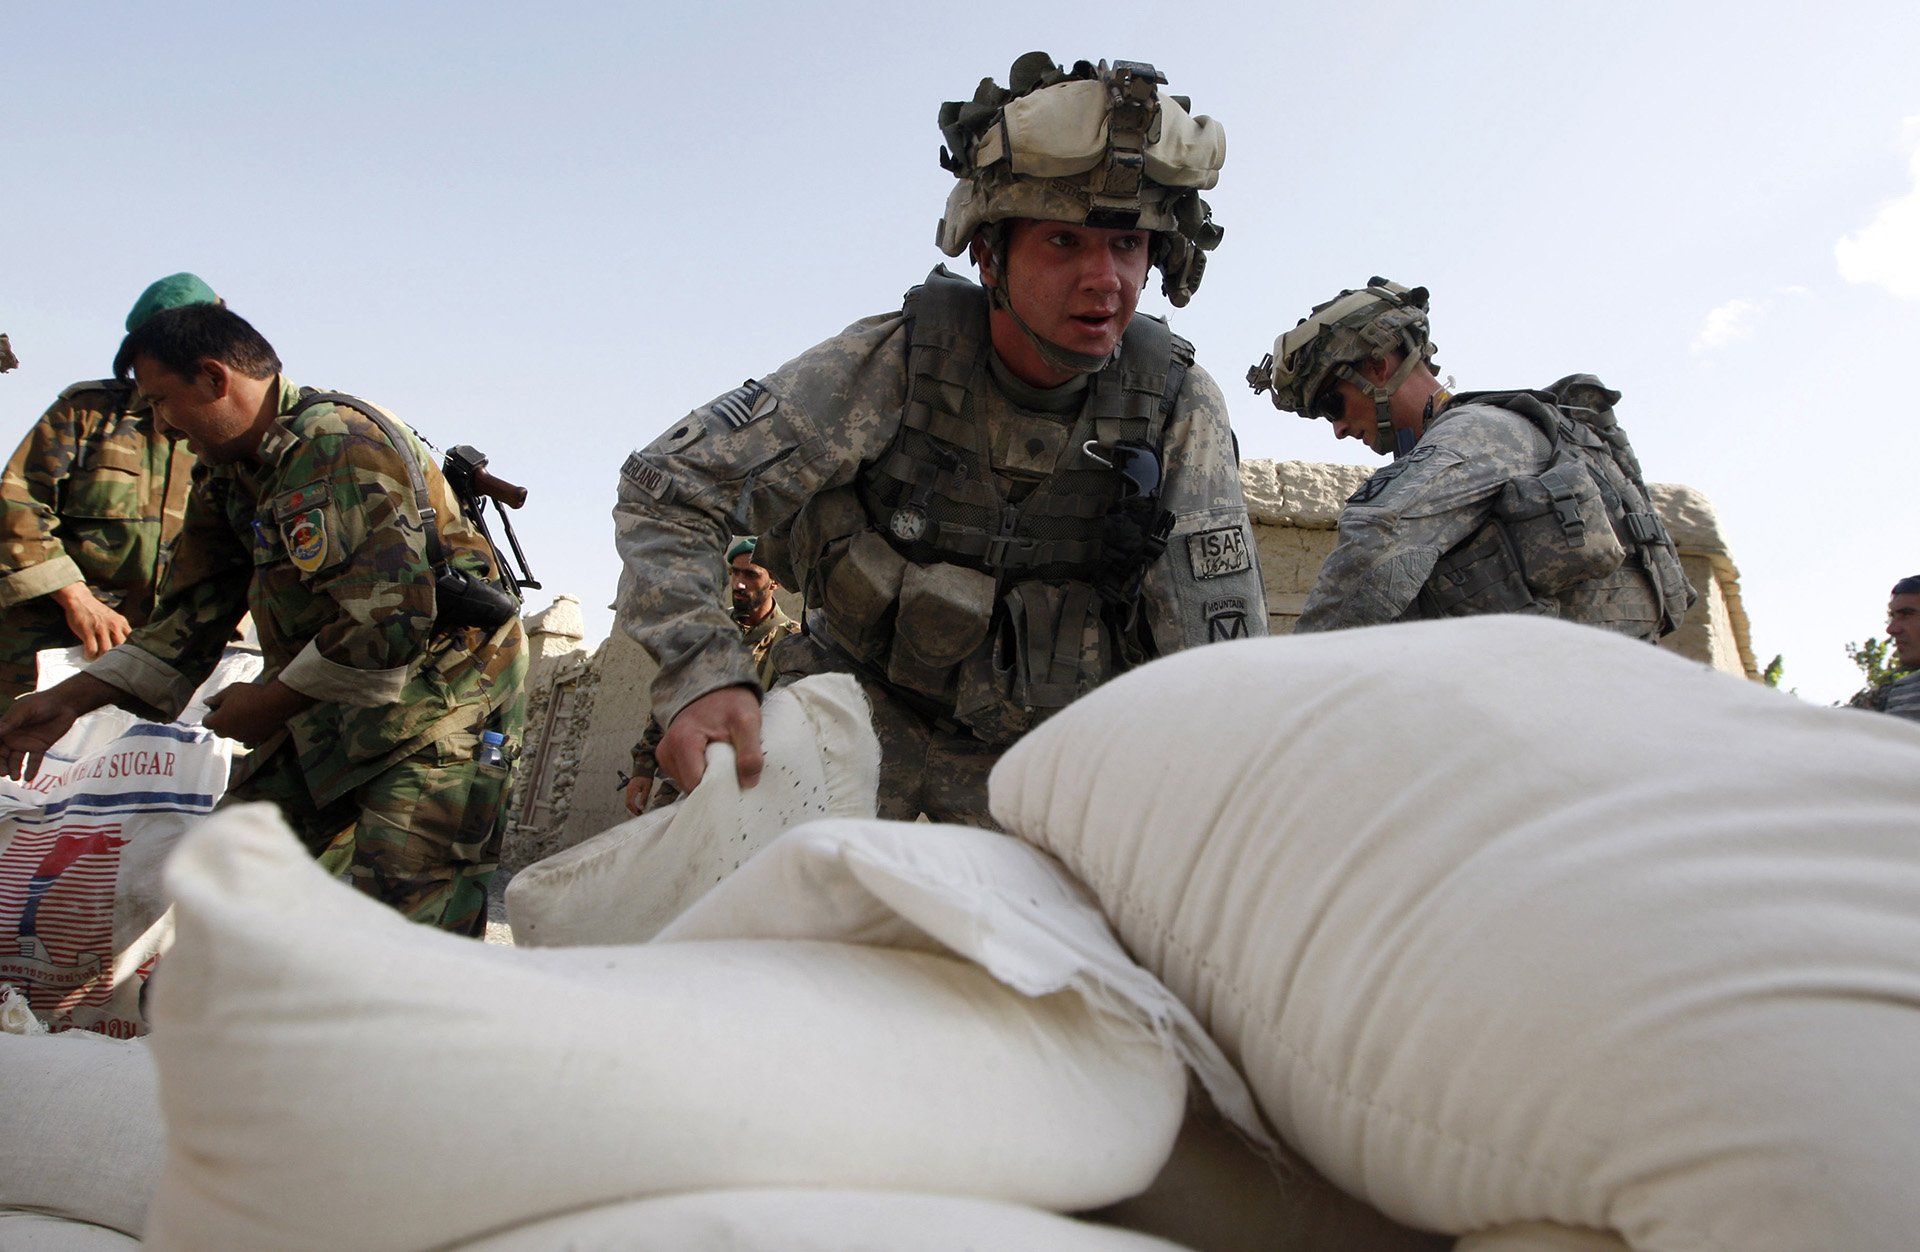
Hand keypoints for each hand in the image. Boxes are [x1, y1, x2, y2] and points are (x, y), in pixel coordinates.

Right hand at [0, 675, 116, 780]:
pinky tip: (29, 778)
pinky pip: (34, 761)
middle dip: (2, 764)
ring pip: (16, 760)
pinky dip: (31, 769)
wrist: (65, 704)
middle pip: (3, 755)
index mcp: (5, 728)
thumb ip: (11, 722)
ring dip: (14, 769)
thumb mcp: (25, 710)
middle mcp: (13, 737)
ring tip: (15, 777)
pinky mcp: (40, 747)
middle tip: (4, 773)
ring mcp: (26, 743)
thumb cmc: (42, 702)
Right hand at [51, 584, 130, 659]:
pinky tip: (88, 656)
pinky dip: (89, 656)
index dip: (129, 651)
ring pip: (106, 651)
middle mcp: (114, 626)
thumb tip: (127, 647)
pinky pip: (92, 649)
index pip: (132, 640)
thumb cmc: (97, 612)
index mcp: (122, 623)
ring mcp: (101, 628)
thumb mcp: (114, 618)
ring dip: (101, 659)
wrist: (80, 600)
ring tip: (97, 659)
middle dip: (116, 657)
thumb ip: (121, 630)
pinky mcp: (87, 631)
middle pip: (121, 648)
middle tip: (109, 662)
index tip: (124, 658)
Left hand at [203, 679, 314, 745]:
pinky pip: (246, 742)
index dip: (211, 715)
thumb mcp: (231, 690)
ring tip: (245, 716)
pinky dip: (247, 735)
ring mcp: (242, 738)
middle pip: (219, 731)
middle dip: (222, 723)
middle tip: (231, 711)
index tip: (218, 707)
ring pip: (233, 735)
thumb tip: (207, 702)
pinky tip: (252, 726)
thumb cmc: (250, 694)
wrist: (275, 703)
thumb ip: (216, 698)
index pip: (206, 722)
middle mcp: (228, 733)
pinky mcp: (255, 740)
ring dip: (235, 728)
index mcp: (219, 721)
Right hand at [623, 773, 652, 815]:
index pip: (630, 803)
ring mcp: (628, 790)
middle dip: (633, 810)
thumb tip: (642, 808)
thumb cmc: (646, 778)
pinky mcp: (629, 790)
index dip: (634, 810)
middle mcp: (628, 790)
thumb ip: (644, 798)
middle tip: (640, 814)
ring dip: (632, 808)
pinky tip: (637, 807)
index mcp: (632, 790)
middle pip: (627, 804)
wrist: (643, 769)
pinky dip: (632, 804)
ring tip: (639, 811)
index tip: (640, 813)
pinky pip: (628, 799)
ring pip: (627, 802)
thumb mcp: (647, 788)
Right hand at [657, 685, 762, 794]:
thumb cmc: (730, 702)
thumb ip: (750, 753)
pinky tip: (715, 762)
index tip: (737, 789)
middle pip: (691, 788)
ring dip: (709, 780)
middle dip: (714, 787)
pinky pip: (687, 777)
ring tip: (725, 763)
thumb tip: (748, 783)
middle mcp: (667, 751)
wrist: (715, 688)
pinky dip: (703, 774)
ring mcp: (666, 755)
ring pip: (689, 784)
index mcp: (682, 742)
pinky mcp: (670, 757)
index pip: (696, 786)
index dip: (717, 792)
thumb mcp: (748, 722)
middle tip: (735, 775)